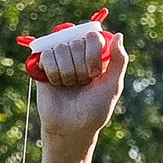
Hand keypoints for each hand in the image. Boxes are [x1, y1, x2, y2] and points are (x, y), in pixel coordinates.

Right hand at [35, 27, 126, 147]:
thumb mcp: (113, 86)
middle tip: (81, 83)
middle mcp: (77, 51)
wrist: (72, 128)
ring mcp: (60, 56)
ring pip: (61, 48)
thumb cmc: (95, 109)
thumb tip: (118, 35)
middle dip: (80, 68)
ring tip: (69, 85)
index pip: (93, 36)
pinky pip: (47, 55)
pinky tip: (56, 83)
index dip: (93, 56)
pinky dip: (53, 72)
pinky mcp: (43, 64)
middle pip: (76, 43)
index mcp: (95, 53)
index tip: (95, 75)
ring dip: (67, 72)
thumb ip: (119, 60)